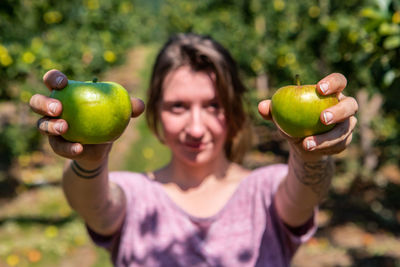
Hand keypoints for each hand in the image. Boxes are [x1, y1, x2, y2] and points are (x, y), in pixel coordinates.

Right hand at [29, 69, 145, 163]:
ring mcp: (51, 127)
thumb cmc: (107, 120)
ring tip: (64, 128)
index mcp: (67, 93)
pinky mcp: (56, 145)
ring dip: (51, 126)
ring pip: (41, 125)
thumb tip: (139, 104)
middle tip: (58, 108)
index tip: (62, 82)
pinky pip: (58, 146)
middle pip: (37, 102)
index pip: (53, 81)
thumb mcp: (119, 112)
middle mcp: (53, 109)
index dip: (53, 78)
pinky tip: (79, 148)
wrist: (102, 147)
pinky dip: (68, 147)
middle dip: (43, 103)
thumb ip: (129, 106)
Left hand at [258, 73, 357, 160]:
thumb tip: (262, 106)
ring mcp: (348, 125)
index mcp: (331, 93)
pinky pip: (338, 146)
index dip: (333, 82)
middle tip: (322, 118)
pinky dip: (324, 148)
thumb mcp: (281, 115)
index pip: (339, 81)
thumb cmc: (293, 121)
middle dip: (338, 111)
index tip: (319, 88)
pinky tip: (310, 150)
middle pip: (351, 105)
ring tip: (306, 144)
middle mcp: (345, 106)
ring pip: (344, 131)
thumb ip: (272, 110)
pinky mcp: (345, 141)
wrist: (303, 144)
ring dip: (326, 138)